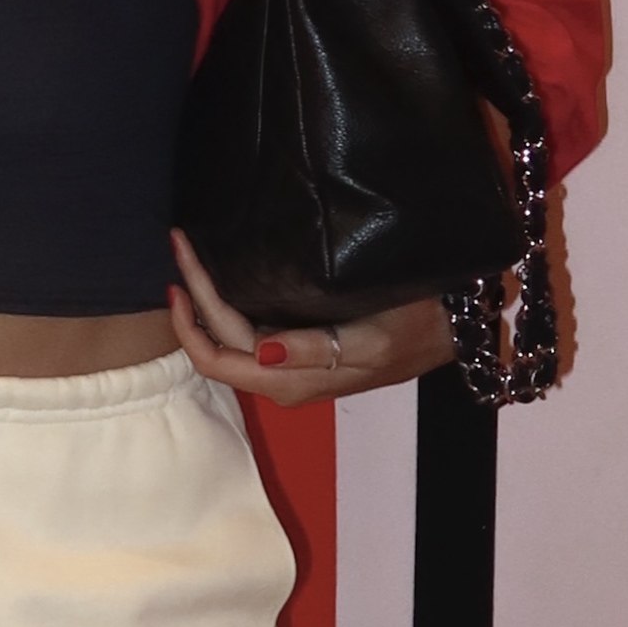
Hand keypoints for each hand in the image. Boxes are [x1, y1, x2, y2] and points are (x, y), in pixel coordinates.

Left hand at [169, 233, 457, 406]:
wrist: (450, 329)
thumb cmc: (414, 329)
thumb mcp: (370, 342)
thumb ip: (314, 350)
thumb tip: (262, 351)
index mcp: (290, 382)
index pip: (218, 359)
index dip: (189, 323)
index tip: (177, 278)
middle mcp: (280, 378)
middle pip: (217, 343)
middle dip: (192, 297)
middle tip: (181, 244)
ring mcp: (286, 365)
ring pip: (228, 338)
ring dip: (205, 301)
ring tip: (192, 255)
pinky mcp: (297, 348)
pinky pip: (247, 331)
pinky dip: (227, 304)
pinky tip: (222, 275)